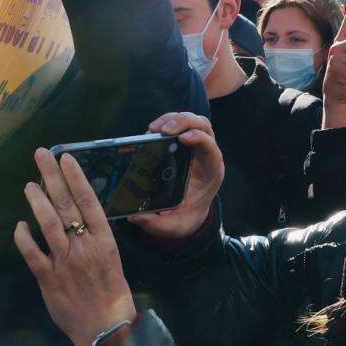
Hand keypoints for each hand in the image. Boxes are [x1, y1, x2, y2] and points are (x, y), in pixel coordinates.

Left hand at [12, 149, 134, 345]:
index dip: (76, 177)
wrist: (105, 330)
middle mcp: (84, 247)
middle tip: (41, 155)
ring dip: (37, 201)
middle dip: (52, 177)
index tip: (66, 157)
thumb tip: (80, 216)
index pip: (88, 201)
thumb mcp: (112, 261)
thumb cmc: (112, 296)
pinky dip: (23, 237)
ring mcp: (65, 262)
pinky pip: (32, 253)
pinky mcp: (48, 278)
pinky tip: (19, 224)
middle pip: (66, 205)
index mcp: (104, 241)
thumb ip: (95, 239)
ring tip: (29, 184)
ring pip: (48, 224)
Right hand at [125, 112, 225, 245]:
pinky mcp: (182, 143)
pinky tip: (152, 130)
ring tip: (154, 128)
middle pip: (203, 125)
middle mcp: (205, 155)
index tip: (181, 139)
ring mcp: (195, 147)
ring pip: (192, 120)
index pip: (210, 146)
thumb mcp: (172, 226)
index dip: (198, 138)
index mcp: (210, 172)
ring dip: (173, 119)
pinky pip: (179, 124)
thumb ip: (156, 224)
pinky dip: (166, 122)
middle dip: (184, 122)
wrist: (188, 215)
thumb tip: (134, 216)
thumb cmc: (183, 218)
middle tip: (163, 130)